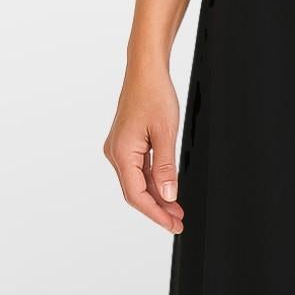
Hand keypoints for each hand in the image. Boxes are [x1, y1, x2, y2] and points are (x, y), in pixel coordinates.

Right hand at [103, 65, 185, 234]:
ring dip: (157, 195)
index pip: (137, 195)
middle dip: (157, 208)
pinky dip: (153, 180)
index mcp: (122, 153)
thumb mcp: (166, 133)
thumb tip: (169, 195)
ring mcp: (119, 148)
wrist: (146, 70)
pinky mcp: (125, 143)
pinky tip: (168, 188)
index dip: (156, 213)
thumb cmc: (155, 94)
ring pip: (137, 181)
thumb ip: (166, 167)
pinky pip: (138, 169)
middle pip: (135, 191)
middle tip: (178, 221)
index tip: (173, 224)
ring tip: (177, 209)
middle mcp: (115, 153)